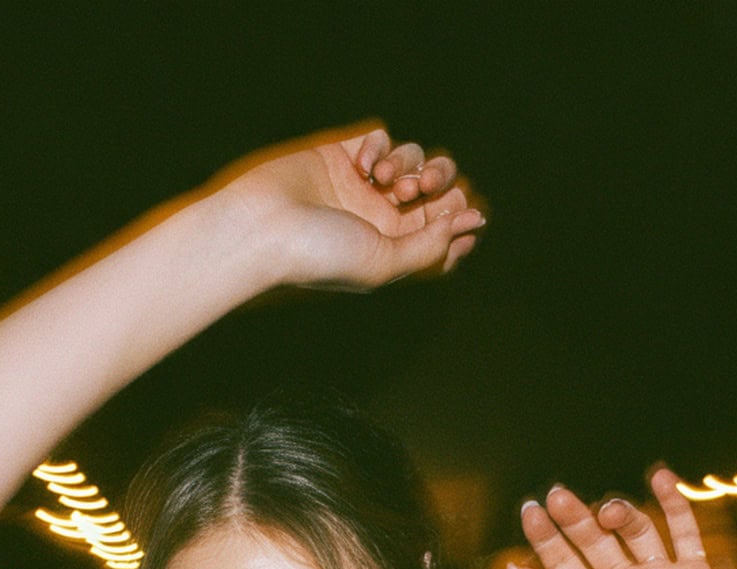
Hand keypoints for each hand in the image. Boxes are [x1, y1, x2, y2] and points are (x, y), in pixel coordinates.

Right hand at [224, 124, 484, 290]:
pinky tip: (362, 166)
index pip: (441, 230)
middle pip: (434, 189)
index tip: (471, 216)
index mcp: (392, 249)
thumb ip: (429, 247)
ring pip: (412, 158)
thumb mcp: (384, 263)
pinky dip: (379, 146)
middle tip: (420, 190)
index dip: (460, 220)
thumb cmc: (320, 254)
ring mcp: (362, 184)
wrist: (265, 227)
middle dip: (439, 184)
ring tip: (386, 181)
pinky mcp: (342, 154)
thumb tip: (469, 226)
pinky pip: (379, 137)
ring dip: (409, 164)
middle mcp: (380, 217)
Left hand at [510, 469, 736, 568]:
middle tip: (556, 495)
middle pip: (594, 541)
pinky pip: (684, 532)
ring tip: (603, 509)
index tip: (530, 511)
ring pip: (635, 531)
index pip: (562, 563)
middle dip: (574, 519)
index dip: (545, 537)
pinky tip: (658, 479)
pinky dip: (674, 504)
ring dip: (617, 512)